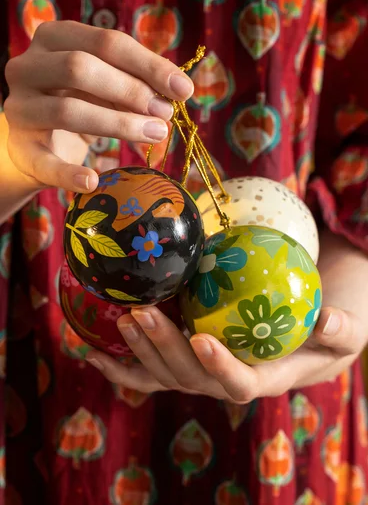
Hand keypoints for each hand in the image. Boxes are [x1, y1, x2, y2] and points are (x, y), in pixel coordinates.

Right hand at [4, 21, 192, 192]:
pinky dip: (70, 174)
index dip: (148, 65)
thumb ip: (131, 83)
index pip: (105, 42)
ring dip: (118, 124)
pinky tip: (93, 180)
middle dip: (131, 91)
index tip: (184, 89)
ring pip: (68, 111)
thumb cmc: (76, 102)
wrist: (33, 141)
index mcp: (54, 39)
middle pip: (80, 68)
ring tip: (156, 134)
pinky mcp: (21, 150)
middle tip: (166, 114)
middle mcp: (28, 68)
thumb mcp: (102, 85)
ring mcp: (20, 109)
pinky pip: (46, 163)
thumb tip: (174, 93)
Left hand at [85, 304, 365, 401]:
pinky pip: (148, 375)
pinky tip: (92, 353)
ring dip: (139, 350)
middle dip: (163, 348)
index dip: (220, 367)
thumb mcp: (343, 332)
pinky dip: (120, 369)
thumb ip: (340, 330)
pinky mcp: (183, 365)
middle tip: (141, 313)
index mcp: (263, 377)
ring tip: (122, 318)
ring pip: (164, 374)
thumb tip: (328, 319)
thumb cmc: (321, 337)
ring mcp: (200, 375)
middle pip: (189, 376)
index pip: (240, 383)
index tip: (202, 340)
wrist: (297, 343)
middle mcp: (225, 381)